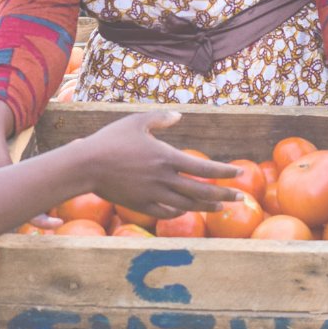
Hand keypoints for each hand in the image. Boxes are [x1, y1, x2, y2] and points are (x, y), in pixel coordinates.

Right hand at [82, 110, 244, 220]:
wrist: (87, 165)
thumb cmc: (111, 140)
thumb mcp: (136, 122)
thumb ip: (160, 119)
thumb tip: (179, 116)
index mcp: (166, 157)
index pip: (204, 168)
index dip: (225, 172)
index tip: (240, 174)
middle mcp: (164, 178)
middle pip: (201, 191)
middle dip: (224, 195)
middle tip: (240, 198)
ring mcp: (153, 194)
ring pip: (187, 205)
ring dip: (206, 207)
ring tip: (219, 207)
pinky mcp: (141, 205)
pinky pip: (167, 212)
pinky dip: (180, 212)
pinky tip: (186, 210)